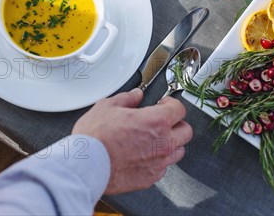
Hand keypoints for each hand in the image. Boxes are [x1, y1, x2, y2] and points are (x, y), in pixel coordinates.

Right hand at [72, 89, 192, 194]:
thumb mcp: (107, 107)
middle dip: (177, 123)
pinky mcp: (150, 178)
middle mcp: (163, 143)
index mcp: (156, 121)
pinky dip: (158, 160)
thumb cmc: (95, 138)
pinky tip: (144, 155)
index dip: (171, 103)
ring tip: (155, 139)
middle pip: (186, 131)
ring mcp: (158, 162)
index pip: (179, 109)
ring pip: (179, 151)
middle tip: (164, 121)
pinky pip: (163, 168)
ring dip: (171, 143)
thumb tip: (135, 95)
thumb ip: (126, 99)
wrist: (86, 165)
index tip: (164, 104)